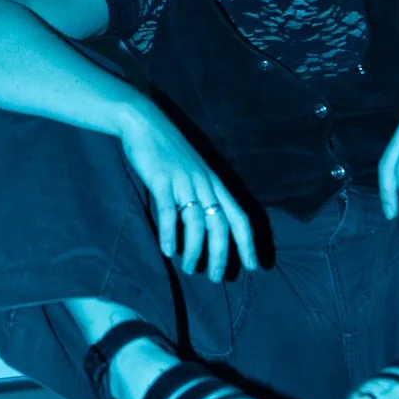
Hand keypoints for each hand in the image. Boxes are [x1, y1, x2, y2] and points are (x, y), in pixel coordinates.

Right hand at [116, 106, 255, 279]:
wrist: (144, 121)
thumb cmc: (168, 149)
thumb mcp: (192, 170)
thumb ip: (199, 192)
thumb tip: (202, 224)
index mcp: (214, 182)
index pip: (239, 216)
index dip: (248, 242)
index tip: (254, 266)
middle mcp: (204, 183)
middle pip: (220, 224)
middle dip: (222, 254)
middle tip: (217, 277)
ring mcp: (183, 181)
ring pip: (196, 222)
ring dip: (195, 250)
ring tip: (190, 268)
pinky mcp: (162, 179)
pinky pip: (168, 211)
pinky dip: (169, 233)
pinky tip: (167, 250)